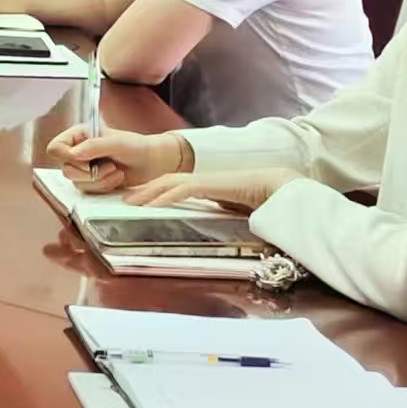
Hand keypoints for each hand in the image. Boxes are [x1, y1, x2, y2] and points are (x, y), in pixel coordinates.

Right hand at [46, 126, 191, 194]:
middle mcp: (79, 151)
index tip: (85, 160)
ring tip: (115, 171)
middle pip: (65, 168)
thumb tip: (72, 154)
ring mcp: (85, 167)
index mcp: (79, 135)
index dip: (66, 157)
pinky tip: (116, 178)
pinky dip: (103, 187)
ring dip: (98, 180)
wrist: (153, 162)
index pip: (55, 147)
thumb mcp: (116, 143)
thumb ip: (92, 147)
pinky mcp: (93, 182)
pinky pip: (88, 191)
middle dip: (88, 172)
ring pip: (76, 182)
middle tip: (108, 165)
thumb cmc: (137, 146)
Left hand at [123, 167, 301, 213]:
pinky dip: (166, 196)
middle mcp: (203, 179)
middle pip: (166, 182)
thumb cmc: (261, 202)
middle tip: (125, 200)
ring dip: (148, 192)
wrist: (281, 190)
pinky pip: (184, 189)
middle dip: (144, 190)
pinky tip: (153, 205)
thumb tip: (209, 228)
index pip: (174, 186)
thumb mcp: (232, 212)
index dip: (155, 192)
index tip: (139, 202)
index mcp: (206, 186)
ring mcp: (207, 179)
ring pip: (170, 183)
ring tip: (130, 202)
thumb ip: (218, 215)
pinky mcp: (212, 184)